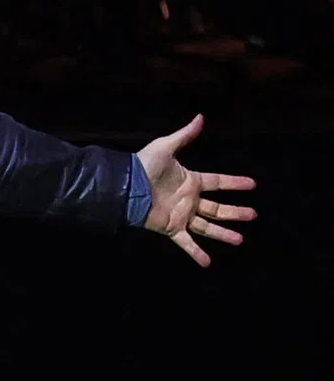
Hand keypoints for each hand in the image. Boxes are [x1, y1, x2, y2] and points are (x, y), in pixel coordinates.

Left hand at [136, 114, 256, 267]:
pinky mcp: (171, 228)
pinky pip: (186, 242)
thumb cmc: (143, 165)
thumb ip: (185, 135)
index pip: (218, 182)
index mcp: (190, 180)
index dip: (234, 183)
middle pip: (217, 208)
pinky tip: (207, 263)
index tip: (253, 184)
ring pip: (207, 227)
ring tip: (240, 240)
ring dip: (223, 233)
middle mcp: (189, 199)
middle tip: (253, 215)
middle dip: (235, 212)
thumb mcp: (166, 147)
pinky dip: (196, 253)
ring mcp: (181, 215)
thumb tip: (200, 117)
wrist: (126, 186)